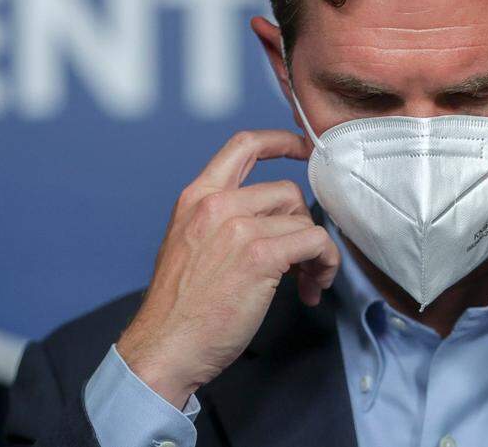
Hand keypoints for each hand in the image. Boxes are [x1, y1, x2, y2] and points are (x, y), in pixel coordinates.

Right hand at [116, 130, 340, 408]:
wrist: (164, 347)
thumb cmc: (178, 309)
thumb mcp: (187, 245)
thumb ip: (219, 222)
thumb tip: (267, 221)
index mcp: (197, 197)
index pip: (243, 145)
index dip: (280, 141)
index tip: (303, 148)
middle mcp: (217, 204)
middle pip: (286, 191)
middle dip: (301, 225)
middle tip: (300, 261)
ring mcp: (238, 228)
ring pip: (304, 219)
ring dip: (315, 251)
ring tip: (306, 281)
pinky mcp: (260, 255)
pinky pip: (315, 242)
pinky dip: (324, 264)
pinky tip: (311, 288)